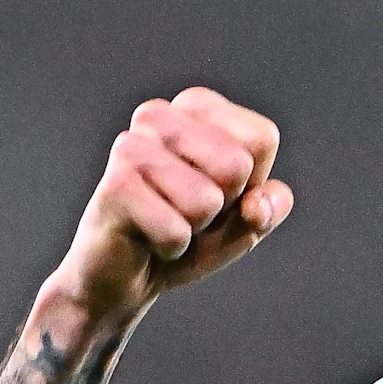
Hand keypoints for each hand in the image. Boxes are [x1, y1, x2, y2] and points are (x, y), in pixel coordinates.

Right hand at [43, 86, 292, 324]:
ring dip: (193, 228)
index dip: (251, 182)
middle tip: (187, 212)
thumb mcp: (242, 223)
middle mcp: (158, 115)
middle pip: (236, 166)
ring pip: (207, 201)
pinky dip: (171, 248)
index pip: (261, 138)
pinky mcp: (115, 186)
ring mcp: (131, 147)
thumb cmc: (187, 236)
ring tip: (165, 221)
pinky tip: (145, 238)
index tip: (217, 191)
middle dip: (222, 206)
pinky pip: (177, 231)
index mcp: (195, 108)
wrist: (124, 275)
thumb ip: (267, 209)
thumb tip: (257, 206)